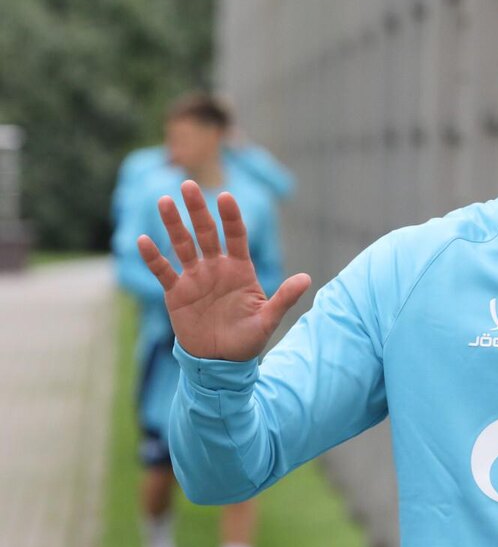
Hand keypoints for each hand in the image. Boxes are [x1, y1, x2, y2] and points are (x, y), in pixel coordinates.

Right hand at [137, 180, 310, 361]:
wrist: (221, 361)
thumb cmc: (248, 339)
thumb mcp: (268, 320)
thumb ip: (284, 298)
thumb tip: (306, 278)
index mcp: (240, 269)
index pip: (236, 235)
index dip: (230, 217)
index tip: (225, 196)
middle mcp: (216, 267)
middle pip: (206, 233)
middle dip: (198, 209)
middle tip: (188, 184)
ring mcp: (195, 277)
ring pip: (182, 245)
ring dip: (173, 224)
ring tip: (164, 201)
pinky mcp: (176, 292)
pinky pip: (163, 271)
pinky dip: (153, 257)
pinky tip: (143, 240)